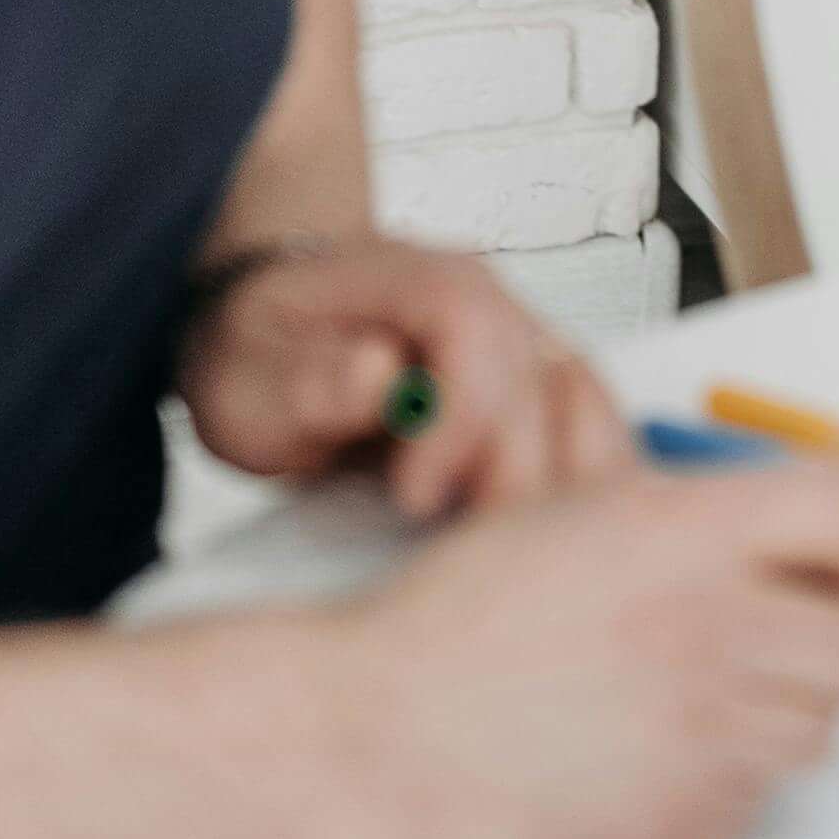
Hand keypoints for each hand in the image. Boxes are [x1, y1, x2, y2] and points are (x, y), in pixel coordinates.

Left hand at [178, 235, 633, 523]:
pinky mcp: (542, 397)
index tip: (409, 495)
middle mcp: (498, 306)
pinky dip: (574, 494)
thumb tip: (377, 373)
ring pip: (591, 413)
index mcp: (427, 283)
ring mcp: (530, 349)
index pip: (479, 335)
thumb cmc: (265, 352)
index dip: (460, 420)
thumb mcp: (248, 372)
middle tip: (447, 552)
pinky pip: (590, 439)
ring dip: (554, 494)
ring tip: (483, 554)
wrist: (281, 328)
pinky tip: (521, 546)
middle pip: (551, 385)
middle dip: (509, 480)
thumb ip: (308, 379)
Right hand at [337, 455, 838, 838]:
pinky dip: (723, 783)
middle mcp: (718, 633)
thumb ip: (703, 514)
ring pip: (817, 730)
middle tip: (775, 639)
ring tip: (694, 698)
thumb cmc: (466, 615)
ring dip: (780, 713)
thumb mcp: (585, 507)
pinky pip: (755, 802)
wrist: (383, 729)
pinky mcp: (687, 827)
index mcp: (695, 535)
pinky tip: (647, 756)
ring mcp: (708, 742)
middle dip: (827, 641)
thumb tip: (798, 531)